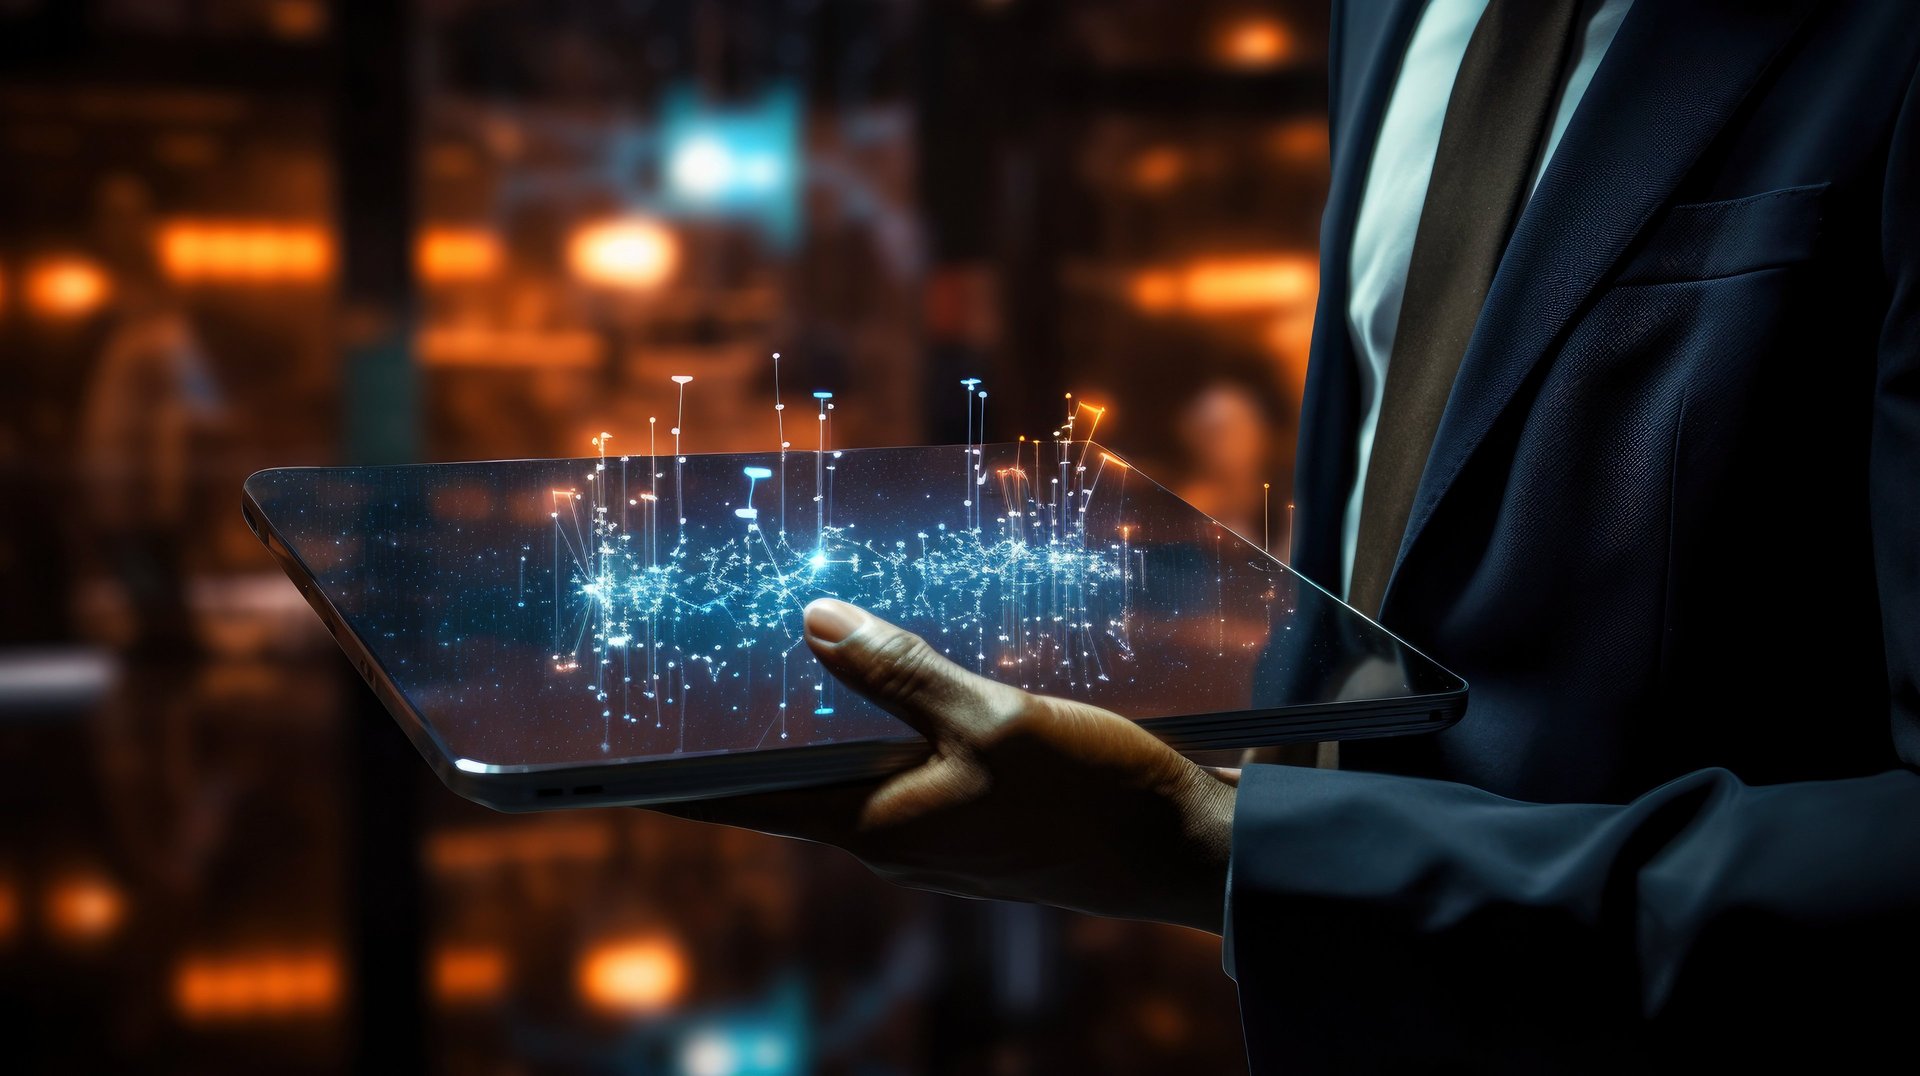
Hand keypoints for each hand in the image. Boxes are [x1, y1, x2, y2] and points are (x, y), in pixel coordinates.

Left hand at [659, 599, 1237, 933]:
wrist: (1188, 853)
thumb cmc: (1094, 795)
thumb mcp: (993, 719)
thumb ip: (901, 672)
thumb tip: (813, 622)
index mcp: (877, 826)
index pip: (746, 802)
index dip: (673, 782)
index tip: (605, 762)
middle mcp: (894, 838)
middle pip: (795, 780)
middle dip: (752, 727)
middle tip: (700, 664)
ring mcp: (938, 831)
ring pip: (857, 768)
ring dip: (828, 718)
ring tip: (792, 652)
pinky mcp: (980, 816)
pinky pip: (912, 765)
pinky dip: (890, 723)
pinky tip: (901, 674)